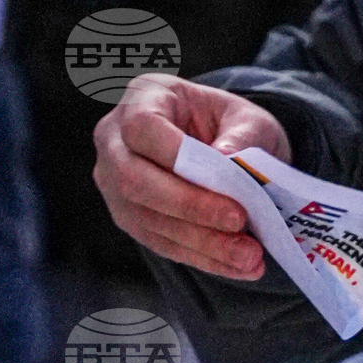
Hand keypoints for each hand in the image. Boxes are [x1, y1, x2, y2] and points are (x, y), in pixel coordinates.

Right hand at [93, 74, 290, 282]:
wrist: (221, 143)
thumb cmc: (231, 124)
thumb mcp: (249, 118)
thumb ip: (242, 136)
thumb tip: (227, 163)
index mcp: (142, 98)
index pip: (142, 127)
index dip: (176, 156)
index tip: (227, 180)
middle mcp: (114, 141)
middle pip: (134, 180)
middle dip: (191, 207)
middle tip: (240, 221)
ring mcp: (114, 183)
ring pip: (146, 219)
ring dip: (200, 242)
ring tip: (249, 256)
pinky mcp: (128, 217)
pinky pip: (159, 242)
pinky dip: (200, 256)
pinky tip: (236, 264)